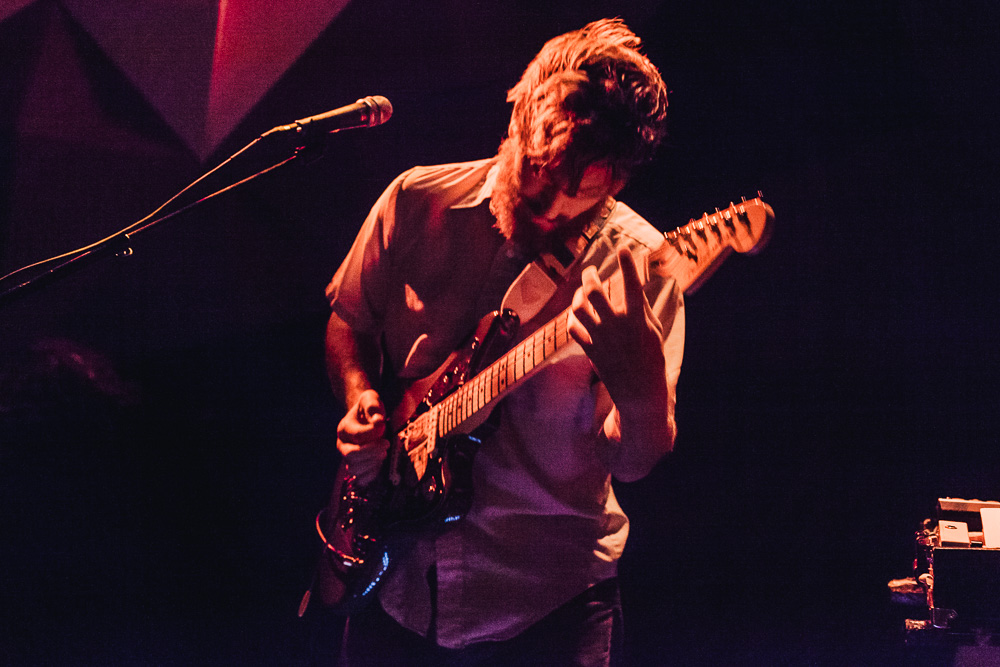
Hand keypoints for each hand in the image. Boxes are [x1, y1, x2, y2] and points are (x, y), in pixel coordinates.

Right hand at [336, 389, 389, 485]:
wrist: (366, 417)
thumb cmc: (369, 407)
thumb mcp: (370, 399)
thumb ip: (373, 406)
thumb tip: (378, 422)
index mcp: (344, 428)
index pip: (356, 436)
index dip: (372, 434)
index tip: (383, 428)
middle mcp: (342, 445)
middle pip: (350, 456)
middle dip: (371, 452)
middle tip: (386, 444)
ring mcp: (348, 458)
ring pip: (354, 469)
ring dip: (372, 464)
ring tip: (383, 453)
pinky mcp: (357, 467)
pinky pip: (361, 479)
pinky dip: (372, 474)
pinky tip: (380, 462)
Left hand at [568, 247, 668, 407]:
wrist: (640, 392)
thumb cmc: (651, 358)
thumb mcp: (654, 330)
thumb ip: (642, 307)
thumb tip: (635, 285)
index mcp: (637, 319)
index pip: (631, 284)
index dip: (628, 264)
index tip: (623, 249)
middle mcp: (617, 325)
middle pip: (594, 292)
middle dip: (589, 275)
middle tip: (589, 270)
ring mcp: (601, 338)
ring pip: (578, 309)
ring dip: (577, 297)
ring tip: (581, 293)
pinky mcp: (590, 350)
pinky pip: (573, 329)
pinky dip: (573, 319)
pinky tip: (576, 315)